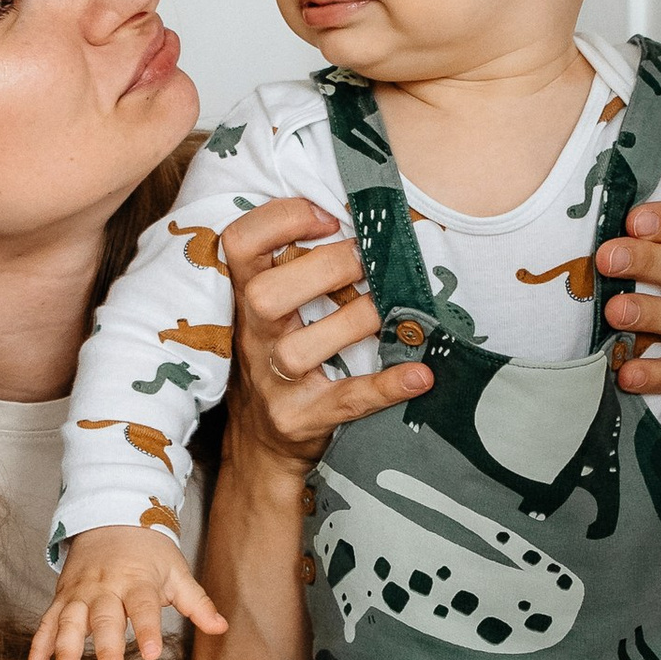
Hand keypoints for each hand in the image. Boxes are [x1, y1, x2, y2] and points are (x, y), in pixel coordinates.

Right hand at [27, 523, 228, 659]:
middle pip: (104, 619)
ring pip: (69, 622)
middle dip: (106, 649)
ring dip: (64, 651)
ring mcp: (80, 593)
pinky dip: (38, 648)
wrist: (110, 517)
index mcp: (137, 581)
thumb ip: (196, 603)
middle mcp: (105, 587)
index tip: (152, 654)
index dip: (148, 630)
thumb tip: (221, 627)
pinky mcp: (62, 599)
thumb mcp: (176, 572)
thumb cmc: (149, 551)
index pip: (144, 607)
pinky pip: (46, 624)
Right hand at [219, 196, 430, 468]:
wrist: (262, 441)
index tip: (328, 218)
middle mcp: (253, 336)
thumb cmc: (282, 354)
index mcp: (246, 295)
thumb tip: (367, 218)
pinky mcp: (301, 419)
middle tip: (370, 261)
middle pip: (267, 295)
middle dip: (327, 268)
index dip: (279, 220)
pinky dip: (386, 386)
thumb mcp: (276, 308)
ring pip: (301, 350)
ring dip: (357, 321)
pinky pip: (346, 400)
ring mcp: (273, 381)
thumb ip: (300, 265)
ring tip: (392, 310)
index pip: (239, 243)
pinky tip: (421, 374)